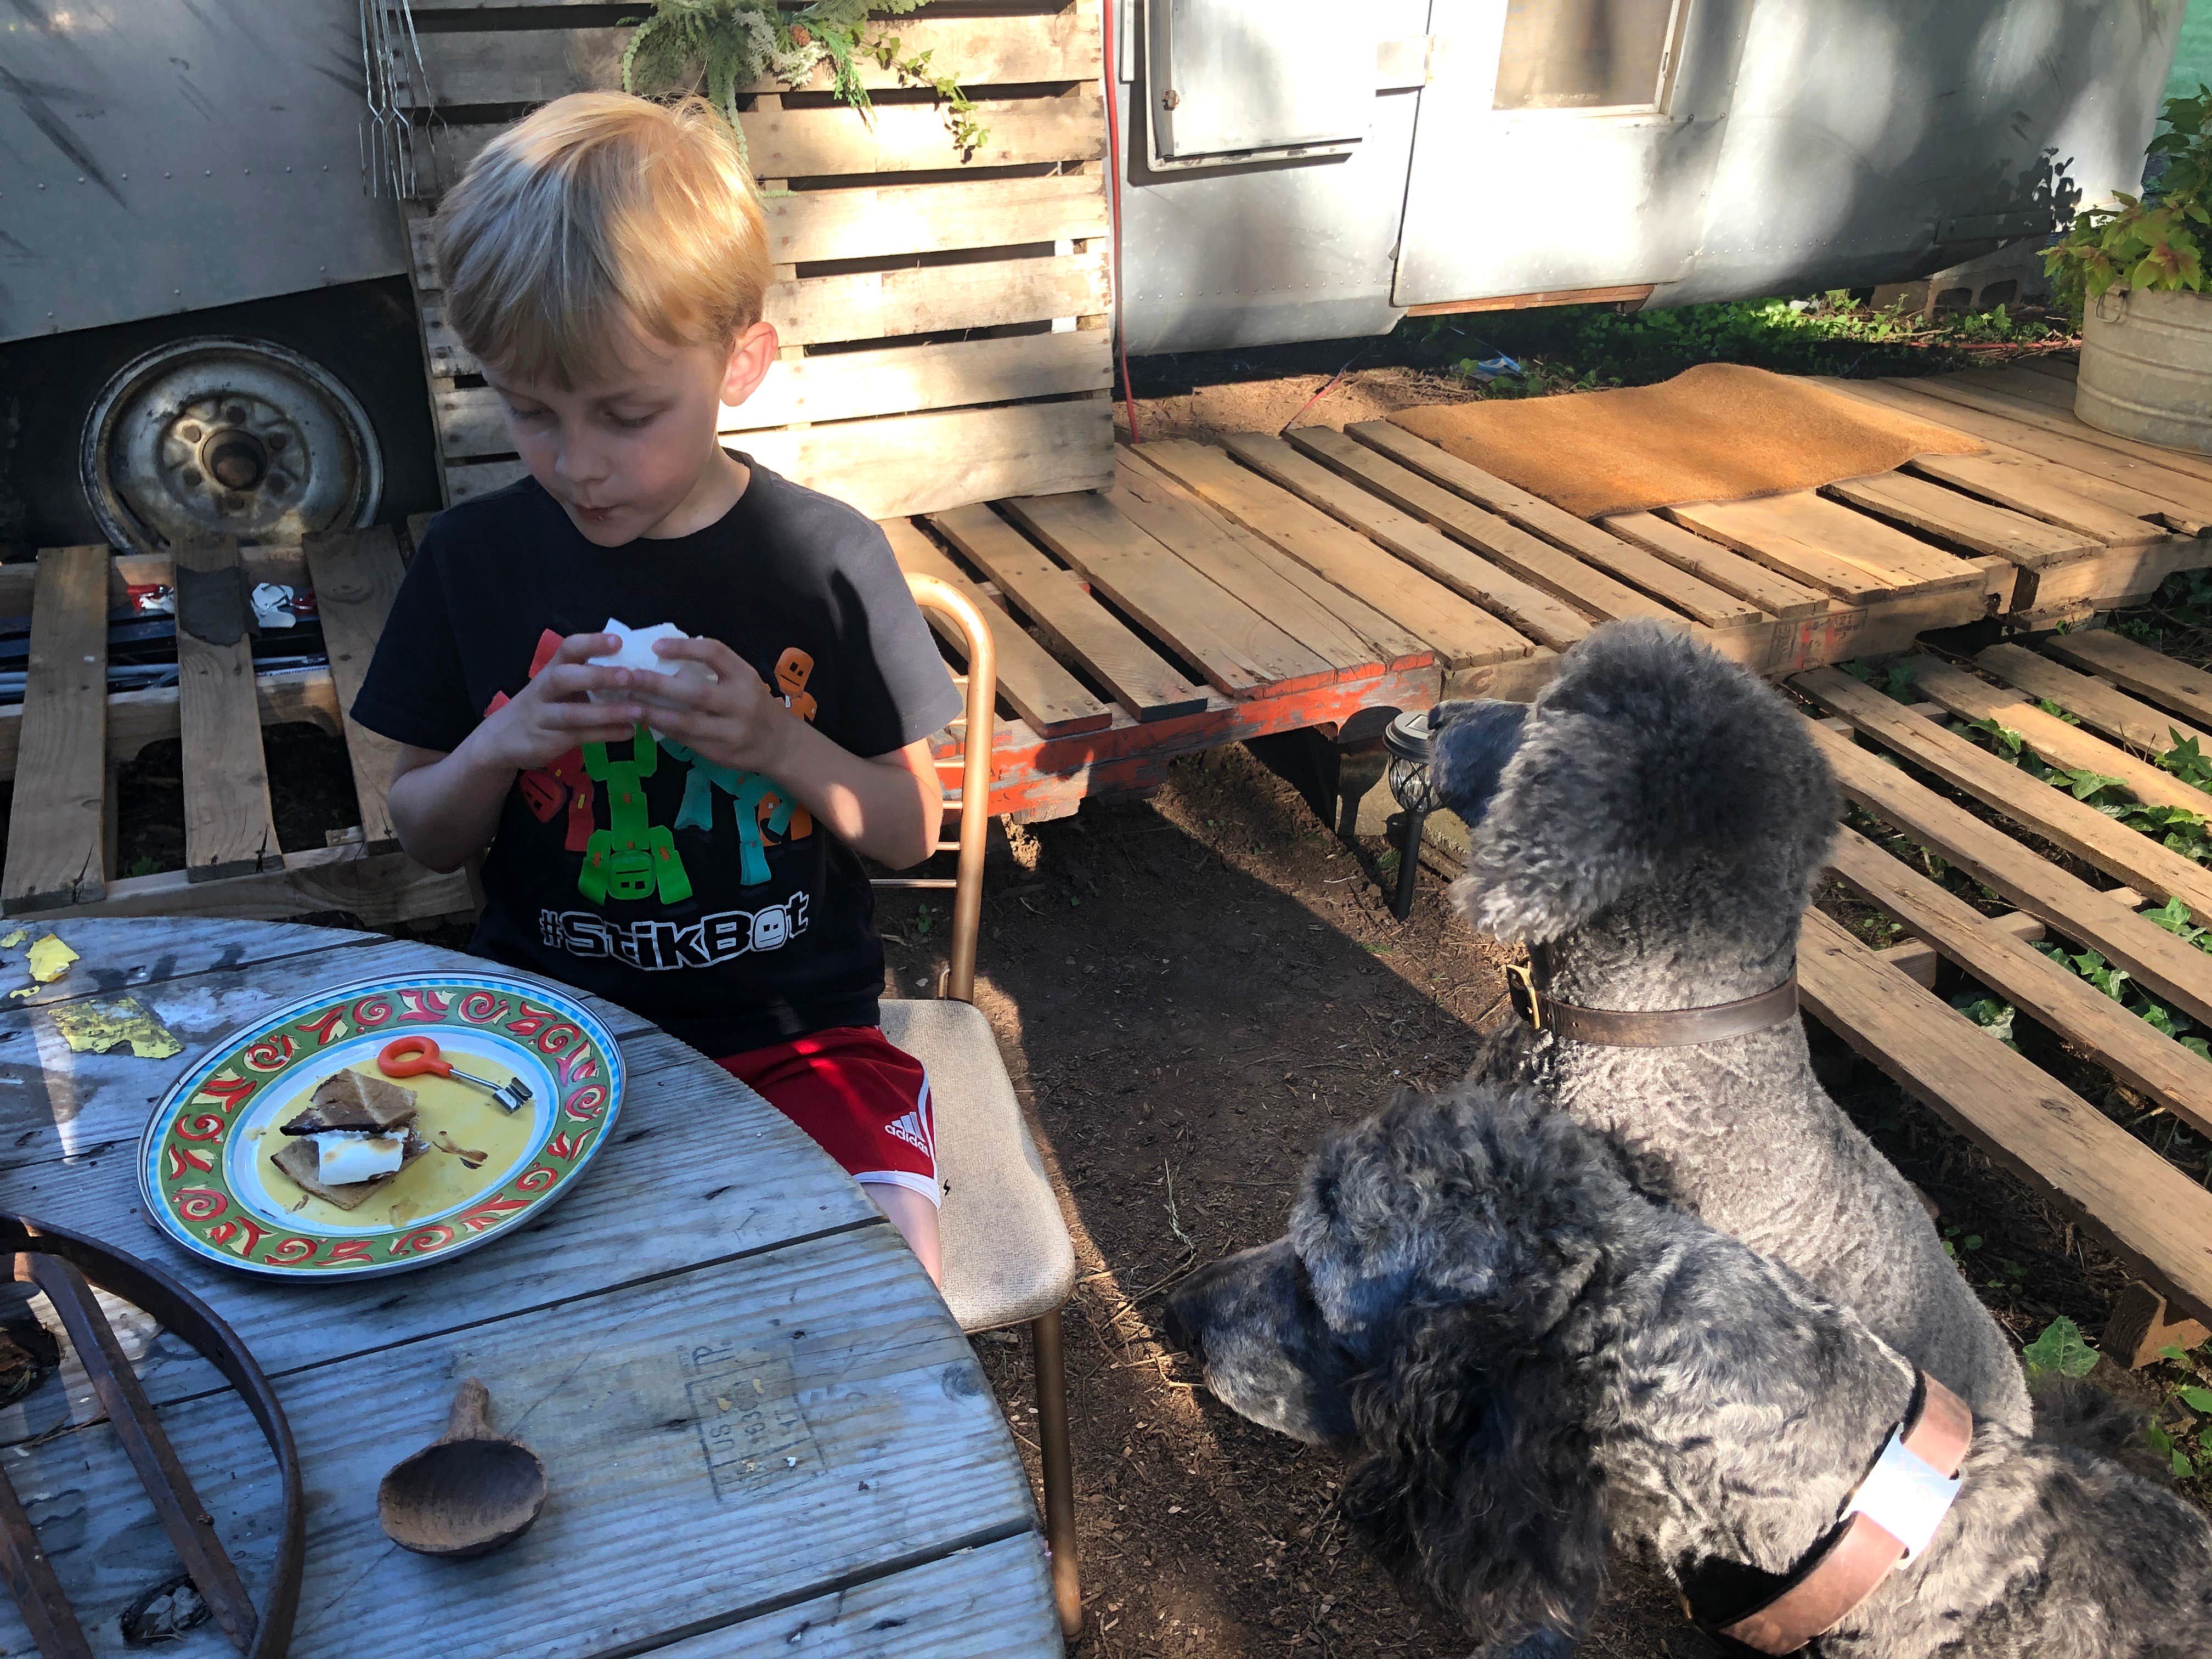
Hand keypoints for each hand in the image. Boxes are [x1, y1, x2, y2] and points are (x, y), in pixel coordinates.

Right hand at [465, 632, 644, 771]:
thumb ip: (584, 675)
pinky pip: (579, 737)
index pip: (567, 649)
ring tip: (639, 711)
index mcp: (551, 670)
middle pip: (564, 678)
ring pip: (572, 714)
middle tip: (629, 677)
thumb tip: (633, 666)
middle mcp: (544, 690)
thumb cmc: (542, 705)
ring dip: (607, 712)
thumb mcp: (557, 686)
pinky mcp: (547, 741)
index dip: (591, 643)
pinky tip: (628, 732)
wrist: (501, 739)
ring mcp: (543, 717)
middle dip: (596, 676)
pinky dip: (605, 734)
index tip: (618, 641)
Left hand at [635, 635, 788, 773]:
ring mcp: (731, 731)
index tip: (656, 645)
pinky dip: (664, 729)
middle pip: (695, 692)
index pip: (715, 653)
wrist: (780, 745)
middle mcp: (741, 703)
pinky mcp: (720, 752)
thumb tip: (666, 656)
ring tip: (628, 704)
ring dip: (653, 713)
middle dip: (657, 684)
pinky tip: (646, 722)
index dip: (684, 647)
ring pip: (686, 722)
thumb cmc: (755, 705)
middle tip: (629, 676)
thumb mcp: (743, 680)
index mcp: (745, 677)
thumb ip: (714, 670)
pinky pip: (686, 739)